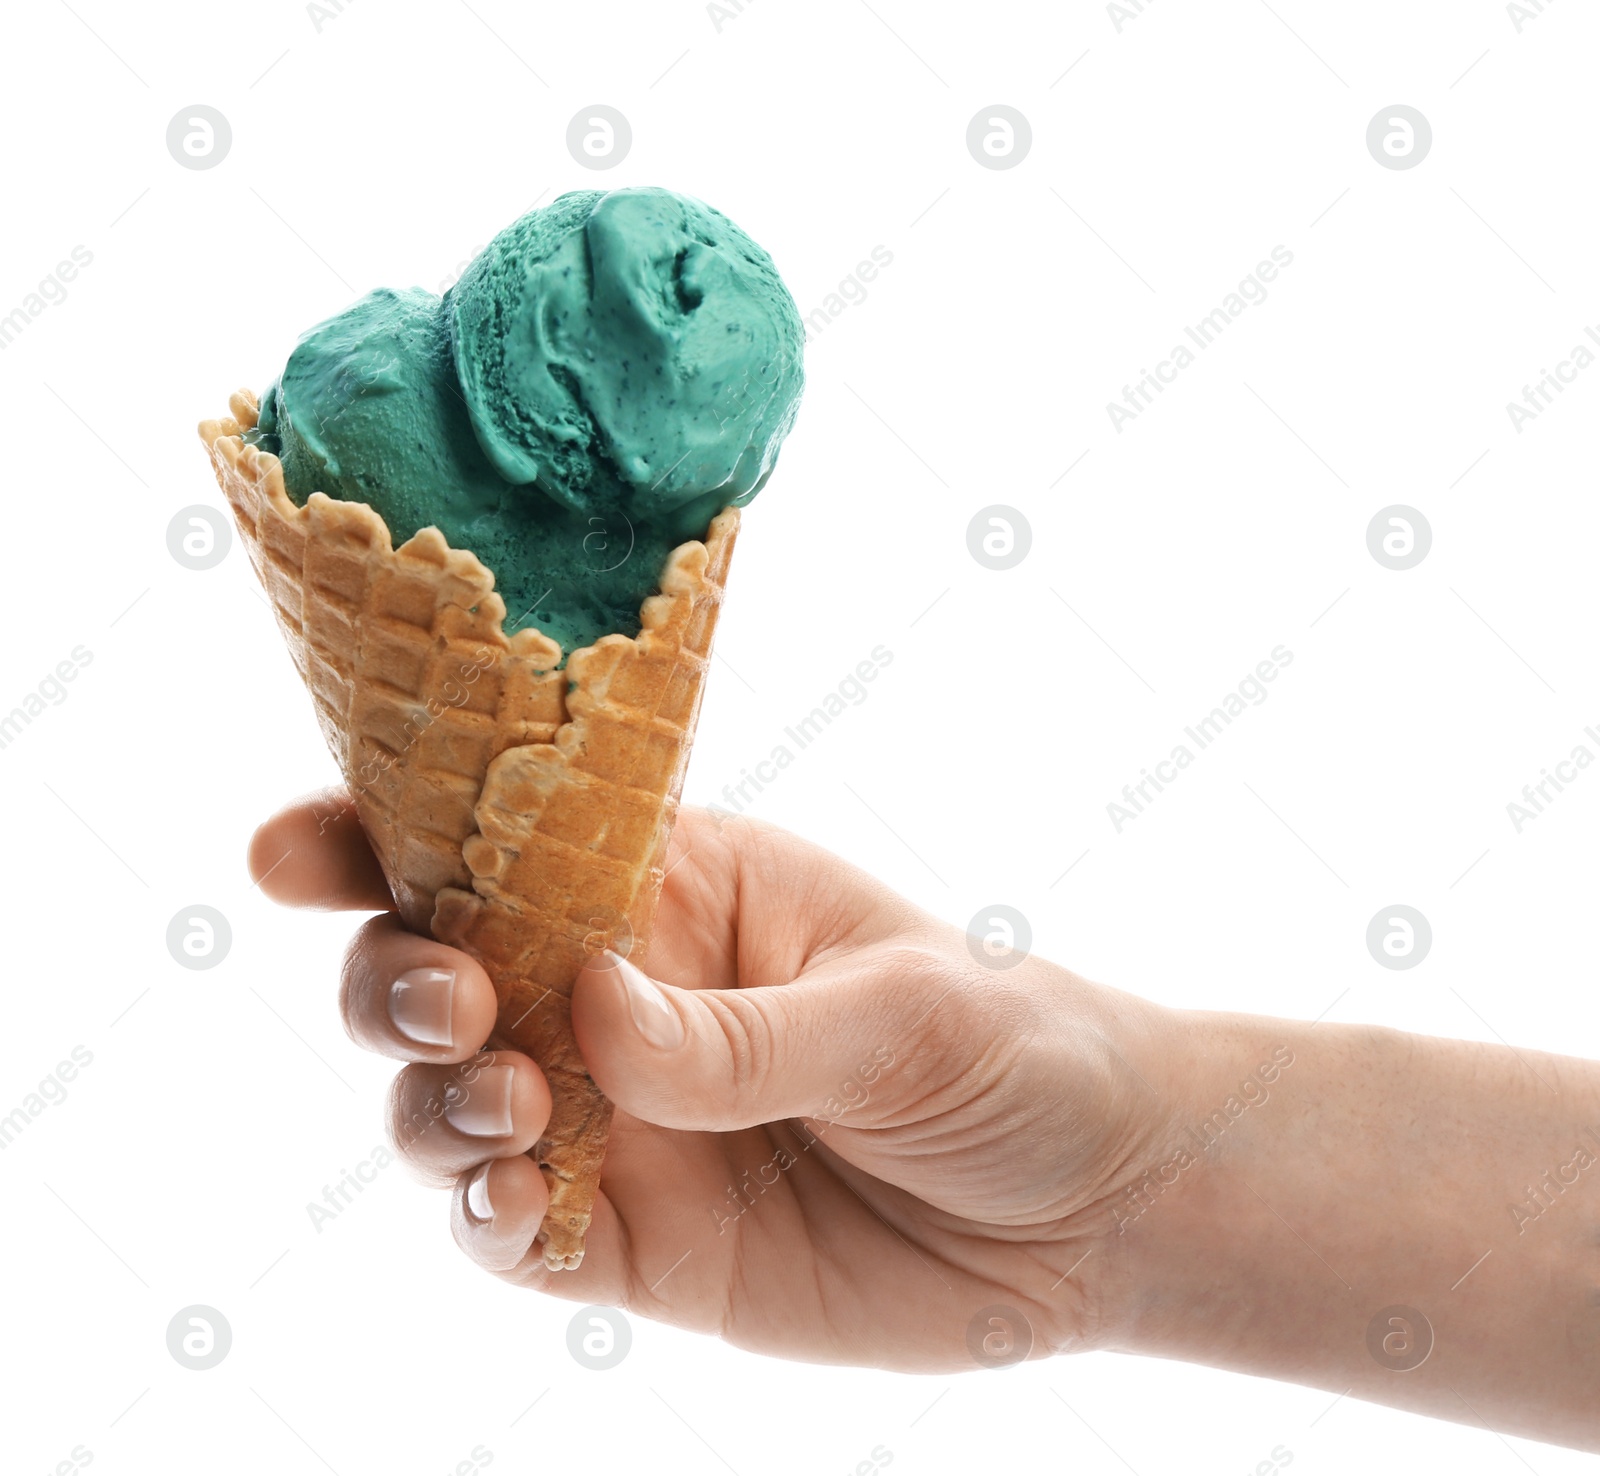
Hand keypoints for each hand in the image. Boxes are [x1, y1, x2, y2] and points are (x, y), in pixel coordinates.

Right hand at [249, 788, 1181, 1370]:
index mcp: (684, 888)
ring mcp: (623, 1118)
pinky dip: (485, 1223)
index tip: (297, 848)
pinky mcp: (637, 1238)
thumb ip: (740, 1031)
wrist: (1093, 1210)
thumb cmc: (1017, 1052)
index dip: (388, 834)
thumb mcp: (900, 1015)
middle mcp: (628, 996)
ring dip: (434, 1105)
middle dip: (397, 977)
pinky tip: (518, 1210)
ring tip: (507, 1104)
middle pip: (441, 965)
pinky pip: (514, 1232)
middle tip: (452, 1001)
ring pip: (451, 1102)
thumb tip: (588, 1014)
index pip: (512, 839)